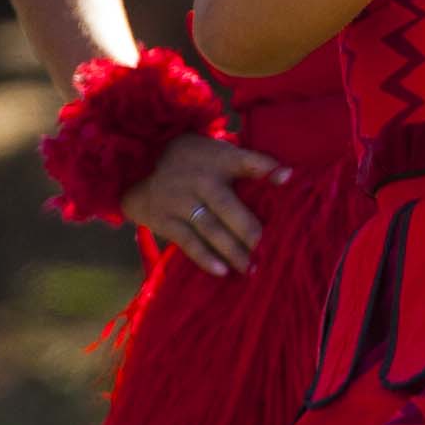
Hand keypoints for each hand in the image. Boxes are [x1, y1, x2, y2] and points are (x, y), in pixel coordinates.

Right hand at [124, 130, 286, 274]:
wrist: (136, 164)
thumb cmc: (192, 162)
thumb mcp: (218, 153)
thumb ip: (251, 164)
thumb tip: (288, 175)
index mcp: (217, 159)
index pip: (245, 161)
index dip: (265, 168)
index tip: (288, 177)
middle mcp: (198, 180)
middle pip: (229, 207)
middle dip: (251, 231)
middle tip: (272, 252)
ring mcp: (179, 201)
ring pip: (211, 229)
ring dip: (233, 251)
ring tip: (252, 268)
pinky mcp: (163, 219)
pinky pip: (187, 241)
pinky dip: (205, 257)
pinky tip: (223, 270)